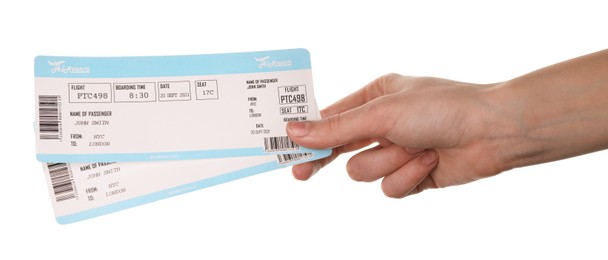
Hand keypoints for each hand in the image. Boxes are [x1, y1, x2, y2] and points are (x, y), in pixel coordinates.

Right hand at [287, 74, 509, 197]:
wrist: (494, 131)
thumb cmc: (442, 107)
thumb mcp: (382, 114)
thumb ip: (337, 128)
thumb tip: (296, 131)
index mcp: (375, 98)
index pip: (331, 118)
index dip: (308, 134)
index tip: (284, 148)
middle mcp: (384, 124)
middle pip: (340, 149)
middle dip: (325, 160)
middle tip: (300, 174)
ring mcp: (398, 151)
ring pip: (364, 172)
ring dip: (388, 163)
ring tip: (415, 148)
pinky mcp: (413, 176)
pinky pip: (390, 188)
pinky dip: (408, 177)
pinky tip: (429, 162)